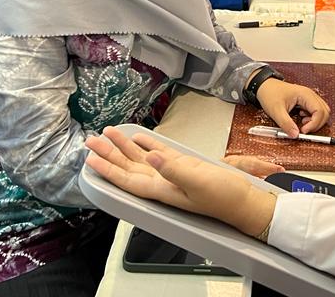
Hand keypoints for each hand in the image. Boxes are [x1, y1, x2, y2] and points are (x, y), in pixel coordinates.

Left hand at [86, 127, 275, 236]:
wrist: (243, 200)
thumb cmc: (222, 196)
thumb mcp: (198, 181)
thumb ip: (173, 169)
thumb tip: (151, 156)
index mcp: (162, 189)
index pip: (128, 179)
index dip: (109, 170)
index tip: (91, 159)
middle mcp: (162, 182)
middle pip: (128, 167)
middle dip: (109, 154)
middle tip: (91, 140)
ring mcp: (172, 174)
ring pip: (141, 159)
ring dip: (124, 147)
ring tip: (107, 133)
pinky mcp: (183, 166)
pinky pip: (158, 154)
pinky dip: (146, 145)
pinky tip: (137, 138)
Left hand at [255, 78, 329, 136]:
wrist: (264, 86)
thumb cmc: (270, 94)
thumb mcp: (276, 111)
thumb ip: (286, 124)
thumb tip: (295, 135)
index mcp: (305, 94)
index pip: (319, 111)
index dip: (314, 123)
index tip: (303, 131)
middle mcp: (310, 95)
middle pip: (325, 112)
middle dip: (317, 124)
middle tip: (304, 130)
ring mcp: (309, 97)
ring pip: (322, 111)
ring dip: (316, 121)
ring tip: (303, 124)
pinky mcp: (306, 101)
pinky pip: (316, 111)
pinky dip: (312, 118)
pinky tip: (301, 119)